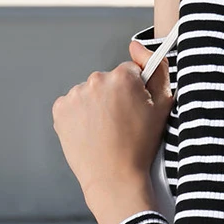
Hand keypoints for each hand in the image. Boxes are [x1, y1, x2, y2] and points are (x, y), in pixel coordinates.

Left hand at [52, 51, 173, 201]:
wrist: (114, 178)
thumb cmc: (141, 145)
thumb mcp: (163, 105)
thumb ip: (158, 67)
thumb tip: (135, 45)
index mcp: (122, 76)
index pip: (130, 71)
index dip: (135, 91)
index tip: (135, 110)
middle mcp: (96, 79)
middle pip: (108, 81)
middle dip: (114, 97)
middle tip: (121, 124)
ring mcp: (75, 94)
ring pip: (89, 92)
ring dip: (96, 105)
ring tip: (105, 130)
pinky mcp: (60, 109)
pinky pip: (72, 105)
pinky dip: (79, 115)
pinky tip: (90, 132)